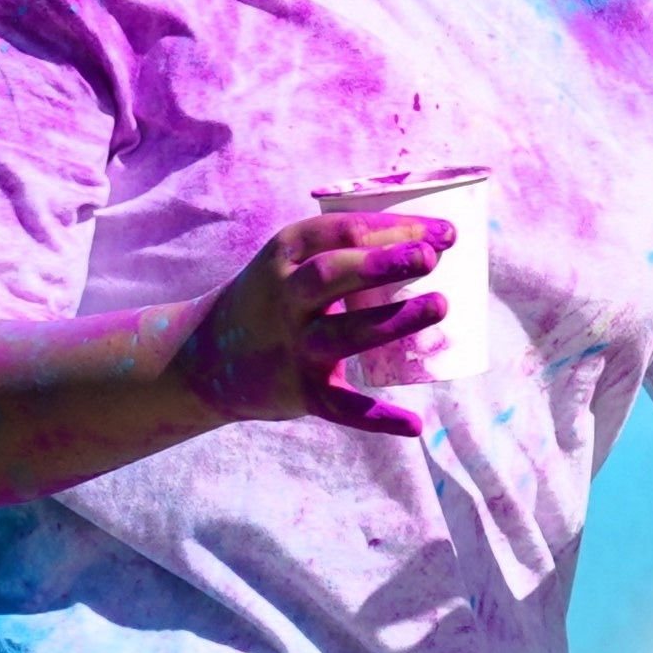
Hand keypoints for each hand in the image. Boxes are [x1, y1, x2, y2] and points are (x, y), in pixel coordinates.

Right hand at [172, 212, 454, 439]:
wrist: (206, 358)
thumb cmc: (273, 299)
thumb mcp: (291, 263)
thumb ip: (347, 253)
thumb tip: (435, 246)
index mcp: (286, 254)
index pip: (342, 230)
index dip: (395, 228)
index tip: (446, 233)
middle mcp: (285, 297)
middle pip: (334, 275)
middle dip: (384, 263)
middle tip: (432, 258)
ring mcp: (292, 346)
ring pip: (343, 334)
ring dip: (394, 321)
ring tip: (441, 305)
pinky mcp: (300, 391)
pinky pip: (342, 406)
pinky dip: (378, 418)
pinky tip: (415, 424)